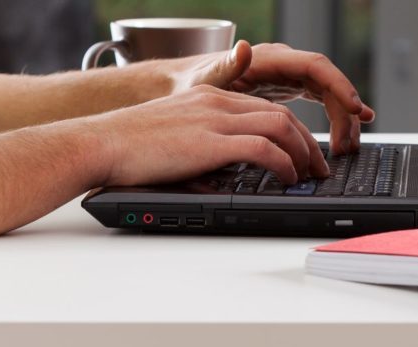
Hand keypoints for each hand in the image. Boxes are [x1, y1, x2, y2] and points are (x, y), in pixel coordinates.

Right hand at [74, 85, 327, 187]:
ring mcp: (214, 119)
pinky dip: (284, 163)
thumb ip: (199, 143)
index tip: (300, 152)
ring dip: (302, 153)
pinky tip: (287, 178)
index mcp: (207, 97)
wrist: (100, 143)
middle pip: (280, 114)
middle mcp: (215, 102)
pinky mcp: (211, 142)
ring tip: (309, 176)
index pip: (263, 107)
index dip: (291, 130)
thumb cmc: (125, 147)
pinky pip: (264, 148)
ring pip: (280, 126)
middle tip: (316, 167)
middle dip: (306, 142)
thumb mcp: (170, 134)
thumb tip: (219, 173)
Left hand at [173, 41, 375, 154]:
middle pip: (328, 83)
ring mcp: (287, 76)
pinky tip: (346, 136)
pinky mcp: (286, 89)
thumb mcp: (206, 78)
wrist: (181, 85)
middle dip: (344, 112)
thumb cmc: (191, 82)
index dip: (339, 86)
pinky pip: (319, 101)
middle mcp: (283, 64)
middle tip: (347, 146)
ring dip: (342, 120)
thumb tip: (242, 47)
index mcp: (269, 59)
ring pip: (327, 94)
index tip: (354, 109)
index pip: (315, 67)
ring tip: (348, 149)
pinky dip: (334, 118)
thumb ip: (226, 66)